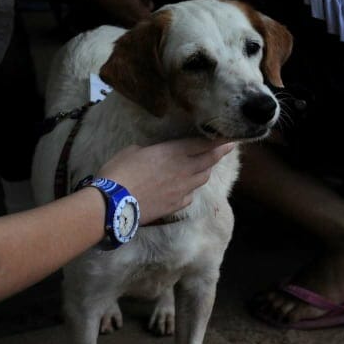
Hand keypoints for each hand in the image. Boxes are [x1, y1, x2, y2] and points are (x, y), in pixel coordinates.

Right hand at [97, 138, 234, 224]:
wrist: (114, 204)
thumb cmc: (120, 172)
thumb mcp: (134, 150)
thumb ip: (152, 151)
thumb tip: (154, 154)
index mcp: (173, 152)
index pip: (203, 144)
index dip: (218, 141)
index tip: (230, 137)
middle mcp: (183, 170)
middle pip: (209, 161)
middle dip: (220, 153)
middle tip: (228, 147)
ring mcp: (182, 190)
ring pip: (202, 179)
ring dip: (206, 170)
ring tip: (205, 166)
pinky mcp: (176, 205)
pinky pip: (190, 196)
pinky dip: (191, 190)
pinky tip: (186, 188)